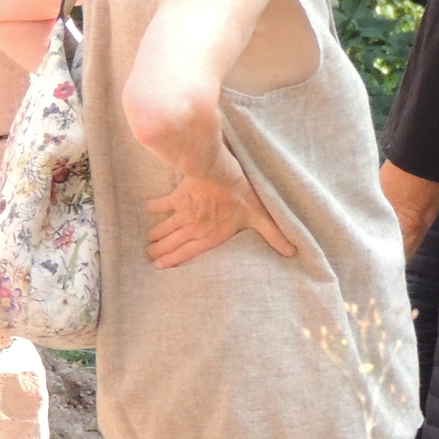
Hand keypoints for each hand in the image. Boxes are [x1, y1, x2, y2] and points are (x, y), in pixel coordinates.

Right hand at [145, 154, 294, 267]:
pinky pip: (163, 204)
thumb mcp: (261, 216)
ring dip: (157, 235)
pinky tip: (147, 209)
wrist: (219, 171)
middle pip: (174, 243)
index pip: (189, 252)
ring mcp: (184, 213)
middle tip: (149, 256)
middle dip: (160, 251)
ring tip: (148, 241)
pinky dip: (155, 207)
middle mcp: (195, 228)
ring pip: (166, 228)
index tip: (160, 266)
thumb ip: (274, 235)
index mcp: (212, 235)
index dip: (174, 260)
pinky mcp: (178, 197)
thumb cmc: (241, 194)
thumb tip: (292, 251)